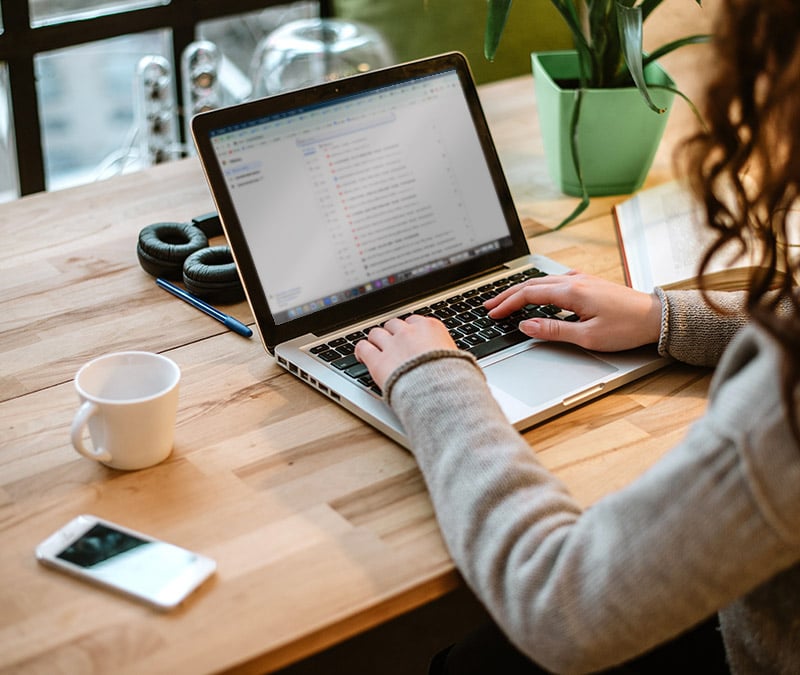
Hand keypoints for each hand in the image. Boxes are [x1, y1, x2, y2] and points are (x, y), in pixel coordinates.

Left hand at [355, 315, 457, 390]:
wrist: (440, 391)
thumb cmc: (454, 379)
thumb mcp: (459, 360)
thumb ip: (449, 354)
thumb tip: (459, 361)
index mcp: (431, 328)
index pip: (414, 321)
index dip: (410, 331)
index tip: (410, 338)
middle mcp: (409, 332)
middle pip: (394, 324)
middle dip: (392, 334)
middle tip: (392, 344)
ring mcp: (392, 345)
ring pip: (376, 333)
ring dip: (376, 340)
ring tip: (376, 348)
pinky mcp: (377, 361)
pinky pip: (362, 347)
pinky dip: (361, 350)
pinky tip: (361, 355)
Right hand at [485, 271, 661, 351]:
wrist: (656, 318)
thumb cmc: (626, 328)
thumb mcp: (587, 336)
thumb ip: (553, 330)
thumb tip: (526, 326)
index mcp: (571, 292)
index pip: (528, 295)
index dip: (507, 305)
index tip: (492, 314)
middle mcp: (574, 281)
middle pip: (531, 284)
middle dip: (507, 295)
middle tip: (489, 305)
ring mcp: (582, 280)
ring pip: (542, 281)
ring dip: (521, 291)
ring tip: (507, 300)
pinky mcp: (589, 283)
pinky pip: (555, 281)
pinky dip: (538, 288)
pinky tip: (537, 294)